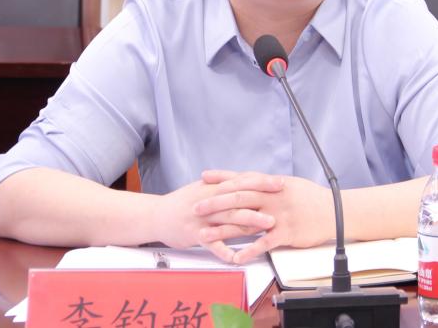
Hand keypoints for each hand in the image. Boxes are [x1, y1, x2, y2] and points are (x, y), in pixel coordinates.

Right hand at [154, 178, 279, 262]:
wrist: (156, 215)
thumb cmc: (183, 203)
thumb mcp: (203, 188)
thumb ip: (224, 185)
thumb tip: (248, 180)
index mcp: (213, 187)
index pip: (241, 181)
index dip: (261, 181)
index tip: (280, 182)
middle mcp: (209, 200)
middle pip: (238, 198)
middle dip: (261, 199)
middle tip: (281, 201)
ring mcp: (202, 218)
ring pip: (228, 219)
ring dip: (250, 221)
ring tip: (268, 225)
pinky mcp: (194, 235)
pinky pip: (211, 244)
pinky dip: (224, 251)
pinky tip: (237, 257)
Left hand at [195, 170, 334, 263]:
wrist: (336, 211)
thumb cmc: (312, 198)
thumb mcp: (290, 185)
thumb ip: (268, 184)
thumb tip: (251, 180)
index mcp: (272, 184)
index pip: (243, 178)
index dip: (222, 178)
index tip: (204, 178)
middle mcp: (273, 197)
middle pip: (238, 198)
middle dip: (214, 203)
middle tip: (195, 208)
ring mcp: (279, 215)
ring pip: (246, 221)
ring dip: (223, 230)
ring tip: (204, 235)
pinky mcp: (287, 233)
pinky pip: (265, 243)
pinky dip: (249, 251)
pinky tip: (235, 257)